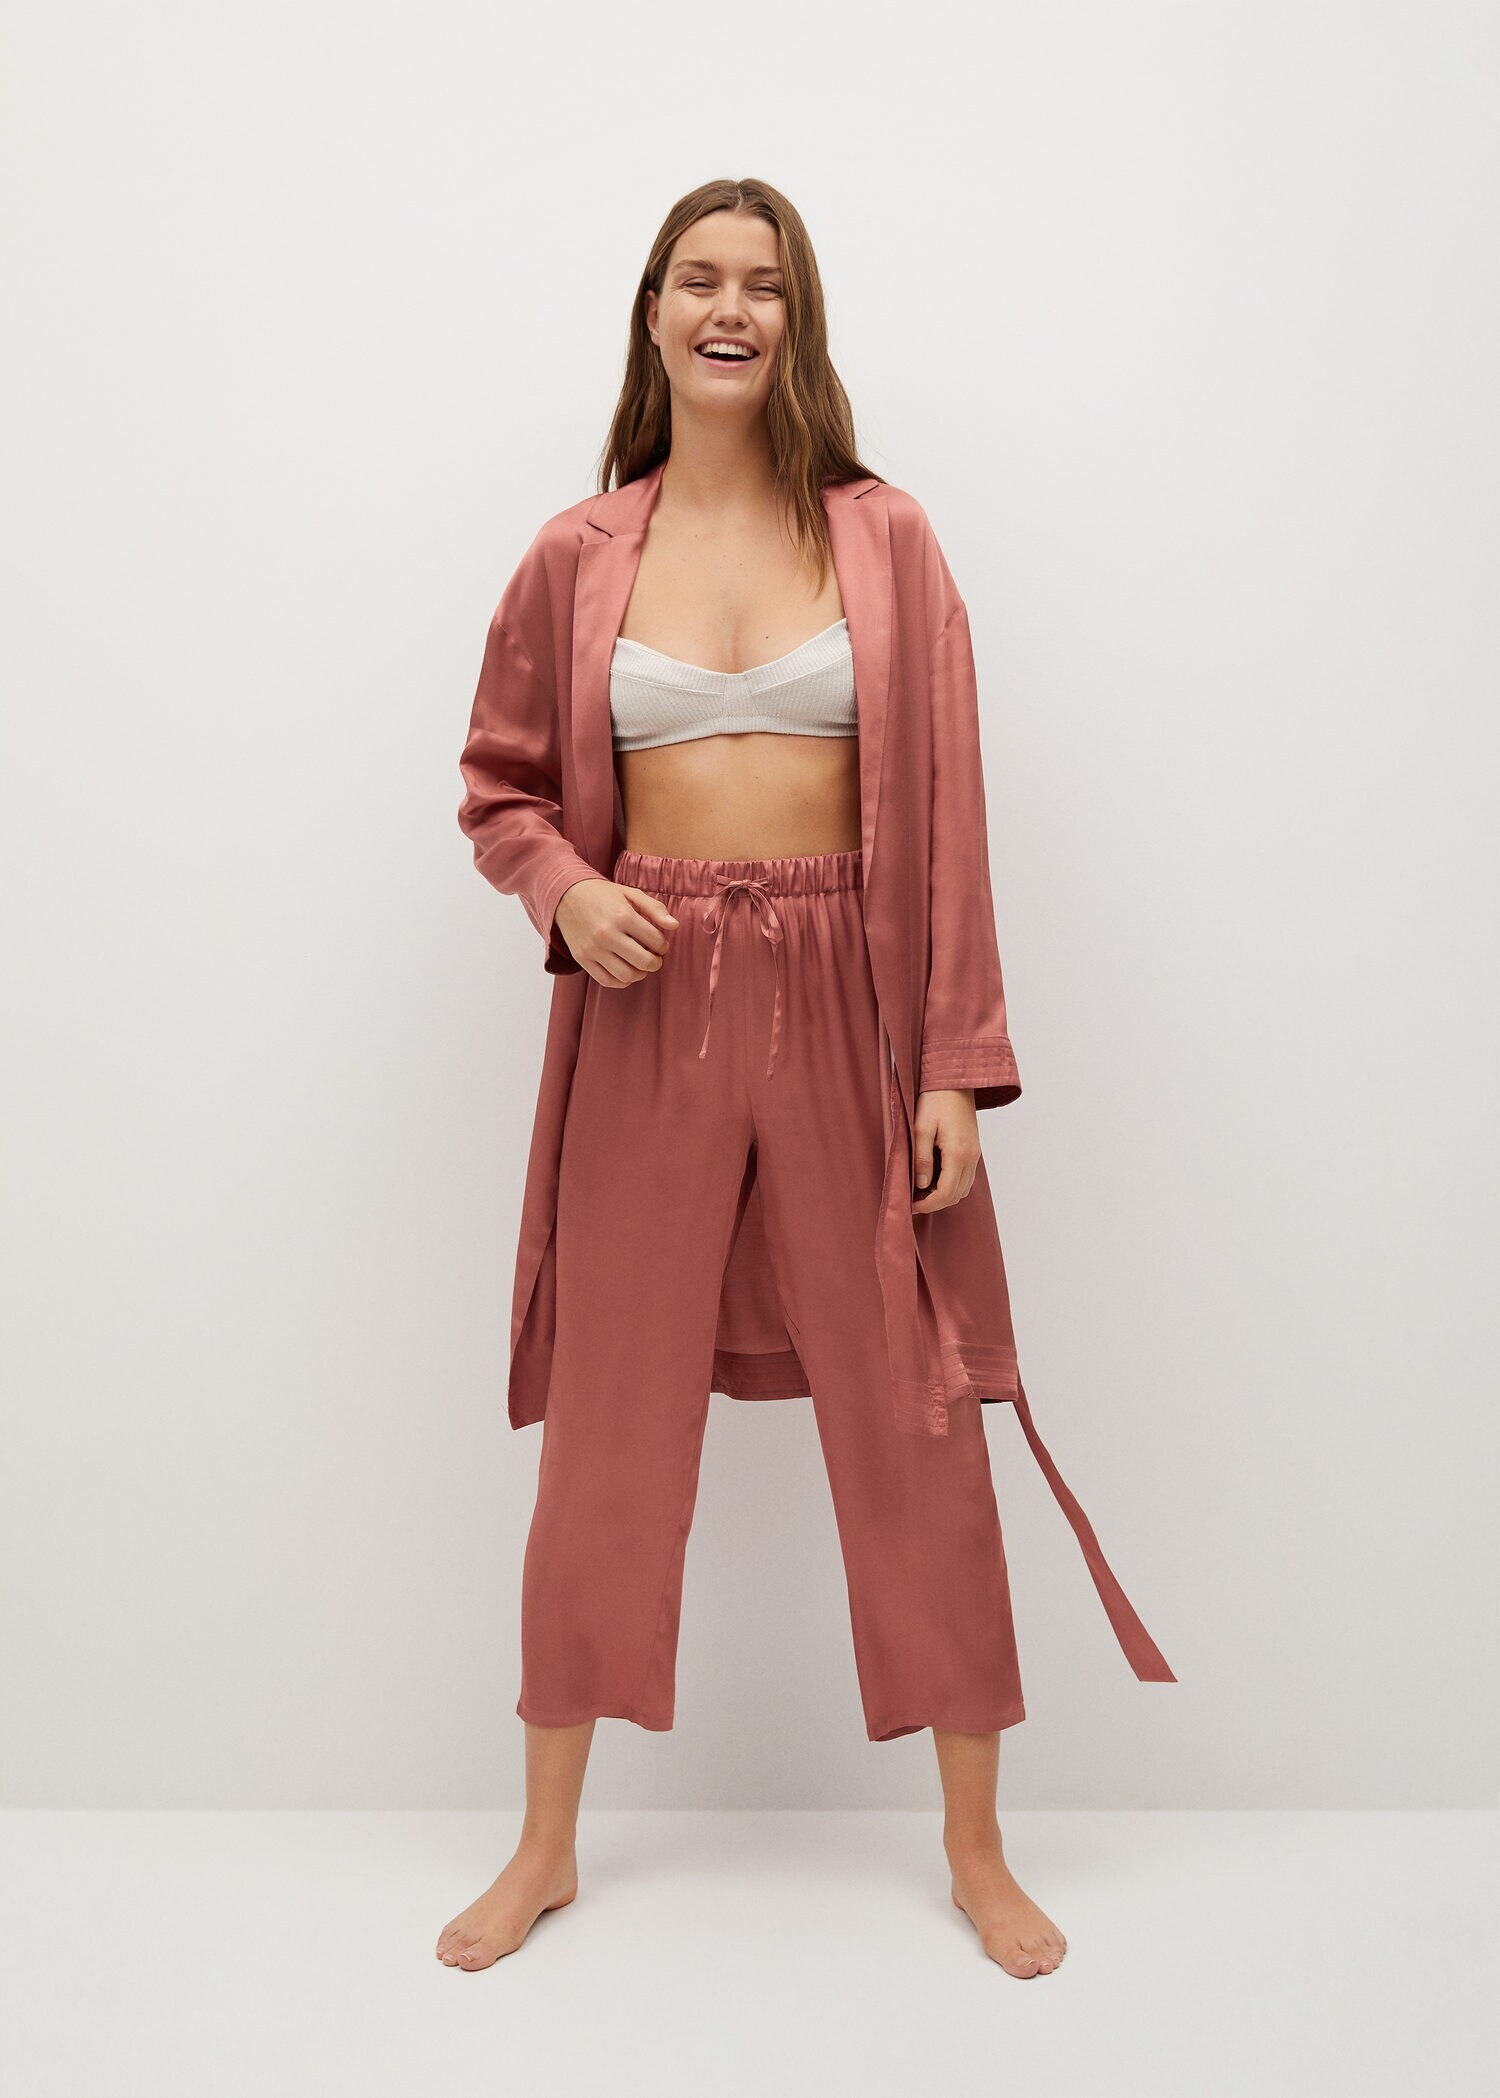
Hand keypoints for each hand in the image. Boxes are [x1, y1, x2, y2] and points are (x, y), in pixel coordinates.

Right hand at [553, 879, 678, 985]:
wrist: (566, 896)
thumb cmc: (603, 895)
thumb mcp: (630, 894)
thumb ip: (654, 908)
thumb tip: (675, 926)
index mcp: (622, 915)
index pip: (655, 941)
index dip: (663, 945)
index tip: (660, 944)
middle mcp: (607, 934)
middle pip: (644, 962)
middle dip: (656, 963)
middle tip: (655, 958)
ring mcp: (593, 948)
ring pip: (627, 975)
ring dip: (640, 974)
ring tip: (641, 965)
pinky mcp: (582, 959)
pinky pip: (607, 981)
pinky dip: (622, 981)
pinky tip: (626, 971)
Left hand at [911, 1089, 979, 1212]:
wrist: (955, 1082)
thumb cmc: (936, 1100)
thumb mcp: (921, 1128)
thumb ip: (922, 1158)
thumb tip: (921, 1185)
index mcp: (958, 1153)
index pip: (946, 1193)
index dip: (928, 1204)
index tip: (910, 1205)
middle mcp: (971, 1158)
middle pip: (956, 1195)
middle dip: (935, 1203)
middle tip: (913, 1200)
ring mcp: (975, 1155)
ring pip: (963, 1189)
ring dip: (944, 1195)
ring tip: (921, 1191)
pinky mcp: (973, 1150)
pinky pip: (966, 1177)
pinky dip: (951, 1185)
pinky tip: (934, 1179)